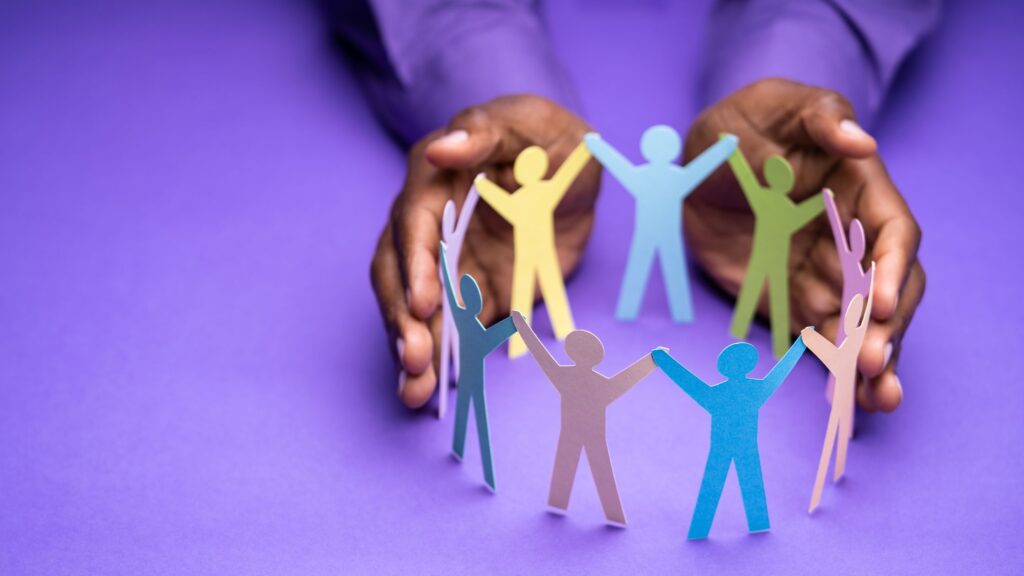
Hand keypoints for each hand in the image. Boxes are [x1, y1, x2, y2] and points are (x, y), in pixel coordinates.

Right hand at [371, 95, 600, 407]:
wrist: (576, 175)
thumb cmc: (550, 139)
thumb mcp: (530, 124)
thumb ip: (487, 132)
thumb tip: (442, 146)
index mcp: (435, 178)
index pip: (413, 223)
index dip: (414, 263)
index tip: (423, 302)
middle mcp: (429, 225)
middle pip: (399, 274)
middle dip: (403, 319)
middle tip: (416, 360)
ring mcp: (447, 265)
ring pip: (417, 311)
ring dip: (413, 349)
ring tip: (416, 392)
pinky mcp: (472, 294)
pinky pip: (452, 331)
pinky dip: (443, 361)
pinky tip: (435, 392)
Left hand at [684, 79, 924, 412]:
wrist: (692, 163)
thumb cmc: (742, 123)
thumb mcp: (772, 107)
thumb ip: (816, 121)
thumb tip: (859, 141)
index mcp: (859, 190)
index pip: (892, 234)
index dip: (893, 270)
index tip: (882, 302)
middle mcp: (848, 238)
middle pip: (886, 289)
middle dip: (887, 327)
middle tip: (874, 361)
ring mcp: (821, 274)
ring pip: (859, 324)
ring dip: (871, 360)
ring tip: (876, 397)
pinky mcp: (790, 301)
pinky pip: (818, 339)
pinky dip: (834, 369)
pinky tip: (849, 401)